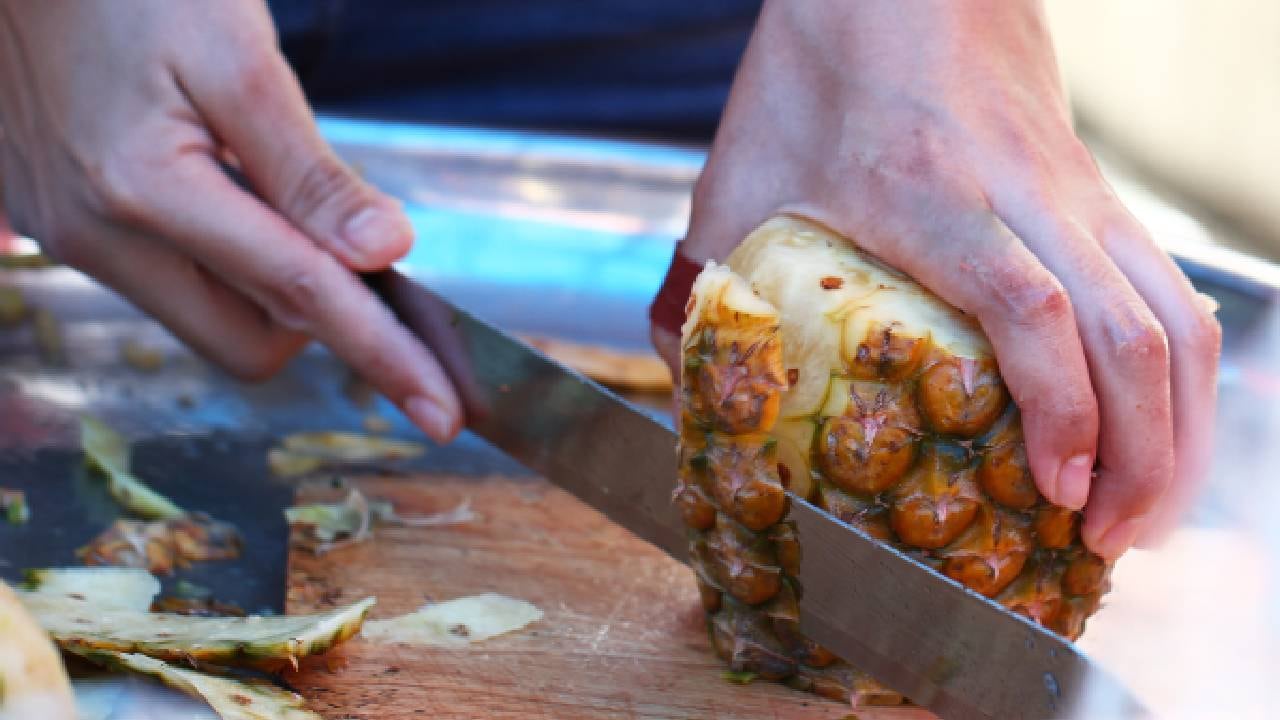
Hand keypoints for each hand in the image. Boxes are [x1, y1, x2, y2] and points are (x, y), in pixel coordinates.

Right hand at [0, 0, 461, 441]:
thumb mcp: (236, 57)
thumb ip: (307, 170)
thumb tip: (385, 253)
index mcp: (141, 190)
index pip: (297, 295)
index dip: (382, 354)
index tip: (442, 410)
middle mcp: (95, 237)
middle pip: (247, 341)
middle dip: (318, 312)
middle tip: (346, 234)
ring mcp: (68, 240)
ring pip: (209, 318)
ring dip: (268, 280)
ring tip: (267, 187)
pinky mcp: (58, 230)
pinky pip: (168, 282)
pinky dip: (222, 258)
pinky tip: (223, 189)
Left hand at [651, 0, 1219, 559]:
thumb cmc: (816, 73)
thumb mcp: (742, 177)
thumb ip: (706, 280)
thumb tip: (680, 382)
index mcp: (933, 195)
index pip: (1033, 307)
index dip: (1061, 411)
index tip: (1056, 491)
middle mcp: (1028, 196)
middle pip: (1131, 332)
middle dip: (1139, 456)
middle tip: (1102, 543)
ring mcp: (1078, 193)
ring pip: (1176, 316)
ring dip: (1178, 428)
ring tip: (1144, 512)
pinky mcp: (1098, 194)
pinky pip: (1171, 290)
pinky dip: (1179, 375)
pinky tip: (1160, 429)